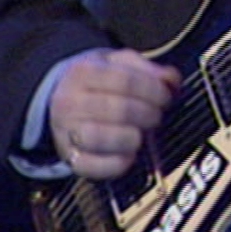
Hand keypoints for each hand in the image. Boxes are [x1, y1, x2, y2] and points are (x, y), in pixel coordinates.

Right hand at [50, 48, 180, 179]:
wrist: (60, 103)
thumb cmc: (99, 83)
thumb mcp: (119, 65)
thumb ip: (147, 68)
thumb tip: (170, 79)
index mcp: (83, 72)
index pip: (126, 80)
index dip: (154, 90)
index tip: (166, 97)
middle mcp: (69, 102)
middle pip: (119, 110)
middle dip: (149, 114)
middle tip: (157, 116)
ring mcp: (66, 132)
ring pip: (101, 138)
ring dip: (133, 138)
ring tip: (142, 133)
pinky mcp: (70, 159)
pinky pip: (94, 166)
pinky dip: (118, 163)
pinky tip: (130, 154)